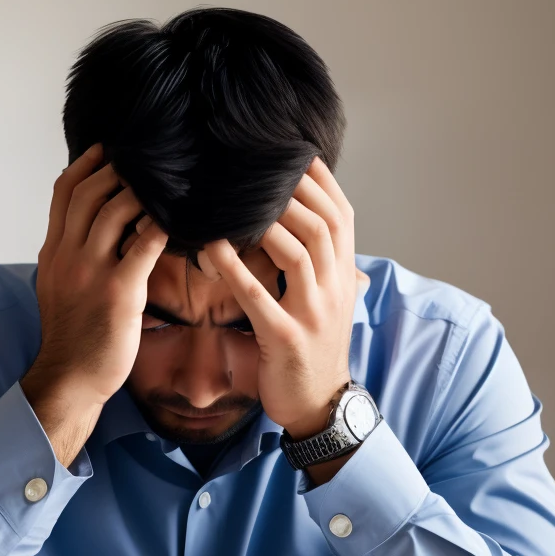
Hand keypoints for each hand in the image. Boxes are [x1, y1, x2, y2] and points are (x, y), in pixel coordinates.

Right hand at [20, 145, 169, 465]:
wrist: (70, 378)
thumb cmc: (73, 335)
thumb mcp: (58, 286)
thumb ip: (73, 254)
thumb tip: (96, 225)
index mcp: (53, 252)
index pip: (64, 192)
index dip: (87, 164)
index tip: (109, 150)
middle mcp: (67, 255)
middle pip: (90, 192)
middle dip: (120, 170)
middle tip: (150, 162)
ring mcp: (91, 272)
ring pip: (115, 209)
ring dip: (144, 193)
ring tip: (169, 187)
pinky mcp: (119, 291)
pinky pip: (145, 244)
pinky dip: (164, 224)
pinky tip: (182, 218)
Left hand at [204, 159, 360, 476]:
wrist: (319, 404)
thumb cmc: (311, 346)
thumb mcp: (324, 299)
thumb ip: (316, 261)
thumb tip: (299, 223)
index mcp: (343, 275)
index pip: (341, 215)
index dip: (319, 181)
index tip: (292, 151)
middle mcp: (336, 288)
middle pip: (322, 224)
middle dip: (291, 192)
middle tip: (253, 167)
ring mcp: (313, 313)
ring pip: (298, 252)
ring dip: (266, 220)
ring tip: (231, 198)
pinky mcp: (285, 338)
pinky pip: (258, 296)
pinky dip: (234, 268)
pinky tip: (210, 247)